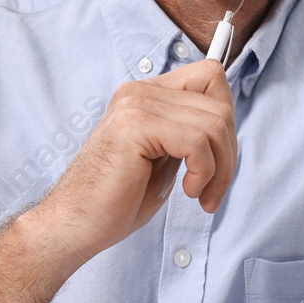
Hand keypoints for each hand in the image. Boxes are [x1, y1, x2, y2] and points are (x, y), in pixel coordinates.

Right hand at [27, 61, 236, 261]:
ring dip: (220, 169)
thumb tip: (228, 122)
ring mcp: (135, 105)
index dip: (226, 118)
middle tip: (213, 191)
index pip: (210, 78)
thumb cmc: (118, 200)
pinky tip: (188, 191)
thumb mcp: (166, 158)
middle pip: (220, 104)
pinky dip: (204, 171)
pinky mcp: (134, 125)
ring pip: (215, 123)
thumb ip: (191, 133)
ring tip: (201, 195)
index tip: (219, 160)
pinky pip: (197, 141)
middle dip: (229, 154)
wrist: (74, 224)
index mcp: (147, 95)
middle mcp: (140, 91)